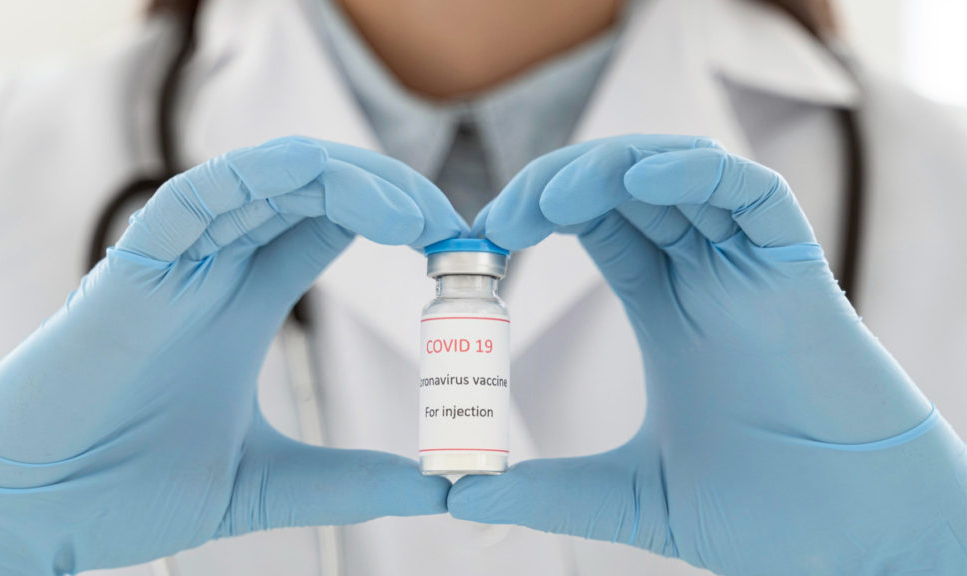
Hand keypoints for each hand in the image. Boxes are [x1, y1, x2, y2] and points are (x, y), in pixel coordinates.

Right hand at [0, 137, 462, 574]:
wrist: (39, 513)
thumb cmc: (132, 488)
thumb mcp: (268, 482)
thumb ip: (352, 482)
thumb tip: (439, 490)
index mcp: (246, 300)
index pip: (331, 225)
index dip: (396, 219)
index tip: (457, 249)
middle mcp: (217, 267)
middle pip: (313, 191)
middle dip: (388, 193)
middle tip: (449, 227)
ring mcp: (178, 261)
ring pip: (268, 179)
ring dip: (347, 180)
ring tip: (413, 213)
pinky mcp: (134, 268)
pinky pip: (196, 195)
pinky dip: (260, 179)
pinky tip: (327, 187)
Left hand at [449, 135, 966, 573]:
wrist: (857, 542)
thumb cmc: (767, 514)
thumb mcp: (634, 496)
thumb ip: (552, 492)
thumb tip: (463, 496)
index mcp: (668, 308)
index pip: (597, 223)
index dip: (538, 212)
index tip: (481, 236)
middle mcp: (705, 276)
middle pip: (626, 187)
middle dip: (558, 183)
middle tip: (499, 217)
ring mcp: (750, 269)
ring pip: (679, 174)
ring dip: (611, 168)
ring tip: (552, 198)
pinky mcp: (797, 271)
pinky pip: (752, 194)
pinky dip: (699, 173)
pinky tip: (644, 180)